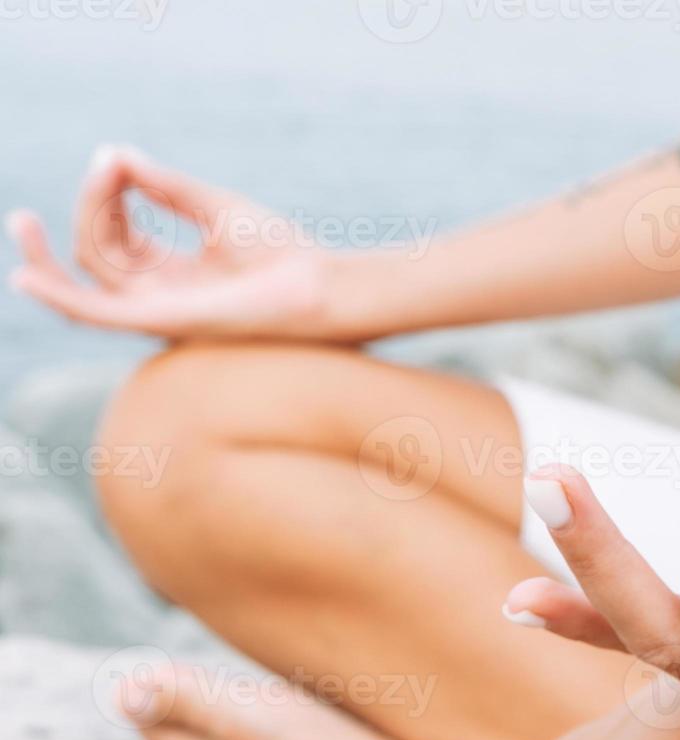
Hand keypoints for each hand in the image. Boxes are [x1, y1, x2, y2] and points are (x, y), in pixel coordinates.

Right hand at [6, 145, 331, 338]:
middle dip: (91, 206)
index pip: (114, 234)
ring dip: (61, 240)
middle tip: (107, 167)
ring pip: (92, 274)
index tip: (115, 158)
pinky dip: (62, 298)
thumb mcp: (215, 207)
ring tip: (27, 217)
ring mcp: (159, 311)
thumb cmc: (284, 253)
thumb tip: (114, 154)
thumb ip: (164, 185)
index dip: (105, 194)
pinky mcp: (165, 321)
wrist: (324, 285)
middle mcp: (159, 296)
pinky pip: (100, 316)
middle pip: (96, 252)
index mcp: (171, 274)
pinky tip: (27, 276)